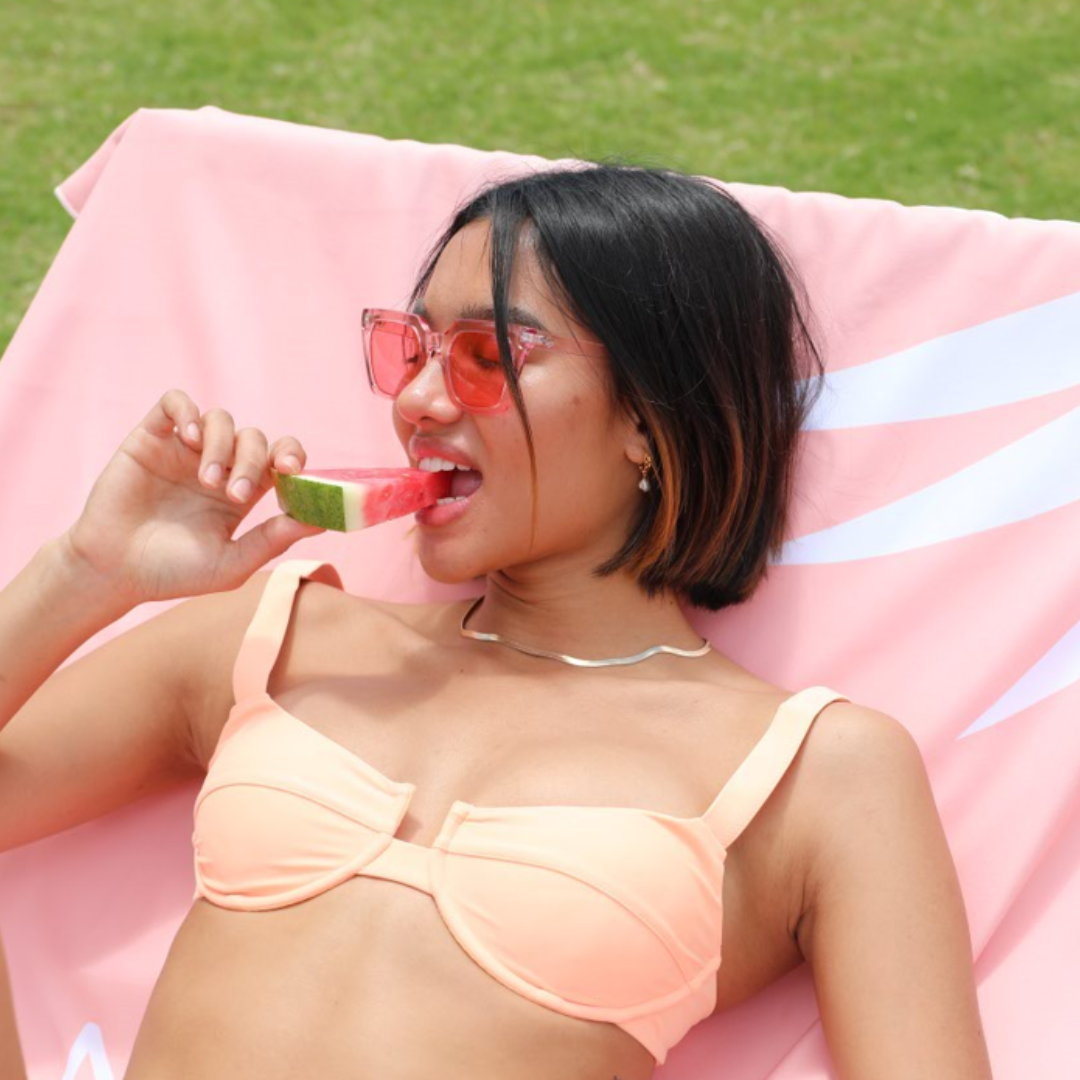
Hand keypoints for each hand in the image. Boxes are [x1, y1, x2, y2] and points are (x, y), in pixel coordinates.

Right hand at [61, 388, 325, 604]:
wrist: (113, 571)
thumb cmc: (174, 573)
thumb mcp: (231, 564)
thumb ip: (273, 540)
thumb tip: (321, 521)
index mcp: (245, 492)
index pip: (282, 459)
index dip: (293, 458)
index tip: (292, 473)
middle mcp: (220, 465)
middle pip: (255, 439)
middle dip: (253, 461)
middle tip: (236, 493)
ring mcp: (185, 449)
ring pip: (221, 419)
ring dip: (221, 445)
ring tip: (206, 480)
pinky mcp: (152, 437)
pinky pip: (175, 402)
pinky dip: (187, 411)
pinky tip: (186, 437)